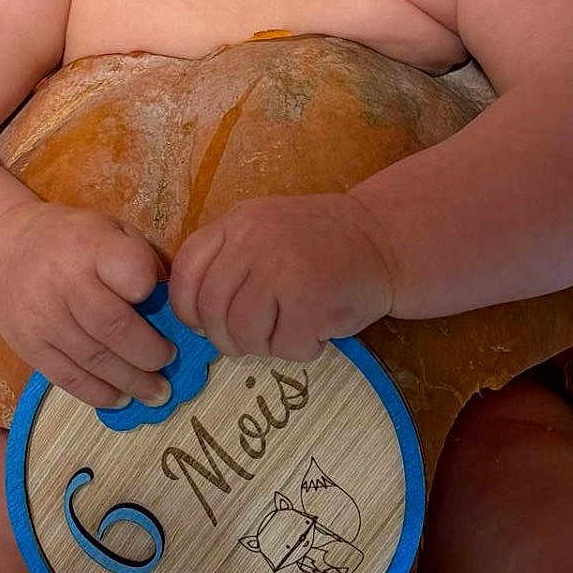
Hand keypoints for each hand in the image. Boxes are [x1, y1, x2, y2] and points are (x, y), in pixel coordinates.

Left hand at [168, 192, 396, 359]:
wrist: (385, 240)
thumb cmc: (322, 246)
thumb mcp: (266, 233)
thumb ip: (229, 261)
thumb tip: (195, 318)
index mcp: (238, 222)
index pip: (186, 272)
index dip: (187, 309)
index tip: (202, 325)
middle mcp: (254, 240)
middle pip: (211, 311)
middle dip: (227, 338)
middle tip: (252, 341)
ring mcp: (281, 268)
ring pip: (243, 334)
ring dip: (265, 346)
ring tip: (289, 332)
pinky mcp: (310, 299)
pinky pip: (285, 347)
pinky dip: (302, 350)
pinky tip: (318, 330)